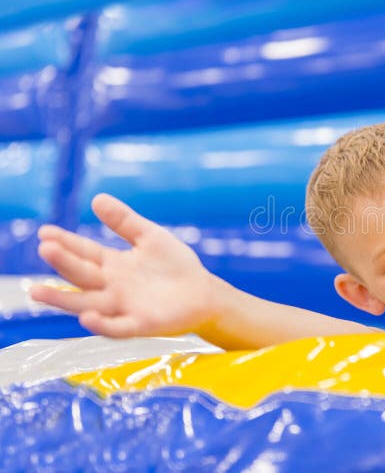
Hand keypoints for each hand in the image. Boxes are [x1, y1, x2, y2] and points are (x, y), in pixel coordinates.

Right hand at [32, 194, 219, 337]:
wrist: (205, 293)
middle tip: (45, 249)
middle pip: (81, 275)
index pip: (84, 252)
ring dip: (63, 299)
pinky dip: (102, 324)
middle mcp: (112, 287)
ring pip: (87, 304)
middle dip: (63, 263)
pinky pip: (116, 327)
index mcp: (114, 265)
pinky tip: (87, 317)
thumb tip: (96, 198)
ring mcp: (123, 307)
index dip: (65, 243)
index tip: (45, 232)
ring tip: (38, 292)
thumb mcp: (150, 237)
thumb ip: (125, 221)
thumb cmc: (176, 266)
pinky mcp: (140, 324)